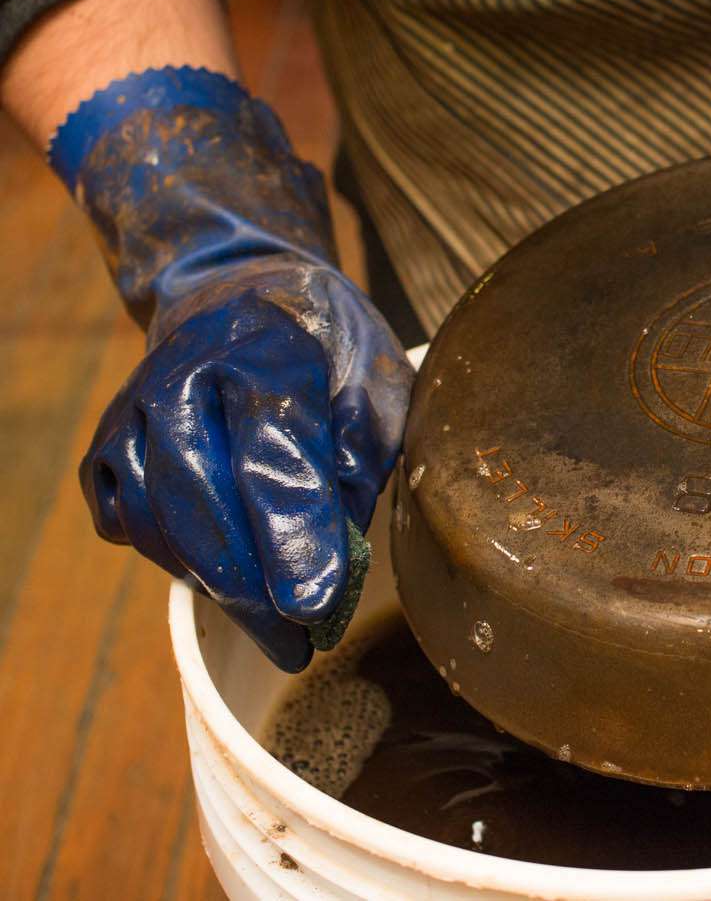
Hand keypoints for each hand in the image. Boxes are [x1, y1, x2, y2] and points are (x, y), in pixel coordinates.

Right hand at [55, 69, 411, 670]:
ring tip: (280, 634)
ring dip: (220, 589)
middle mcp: (183, 374)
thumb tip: (337, 563)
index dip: (293, 533)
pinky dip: (181, 565)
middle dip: (254, 587)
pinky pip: (132, 524)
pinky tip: (231, 584)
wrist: (242, 295)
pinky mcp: (106, 445)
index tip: (314, 604)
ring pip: (163, 522)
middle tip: (303, 642)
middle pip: (203, 499)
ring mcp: (133, 410)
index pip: (273, 448)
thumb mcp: (377, 386)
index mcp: (268, 345)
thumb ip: (360, 462)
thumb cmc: (328, 349)